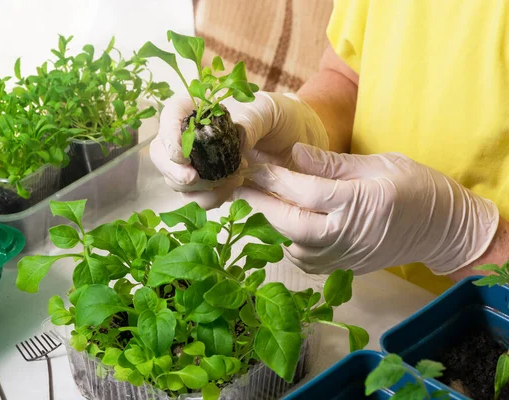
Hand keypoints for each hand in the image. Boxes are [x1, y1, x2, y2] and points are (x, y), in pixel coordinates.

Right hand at [150, 92, 328, 208]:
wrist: (299, 141)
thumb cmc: (282, 116)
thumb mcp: (269, 110)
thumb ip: (249, 122)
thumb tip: (235, 141)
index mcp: (201, 109)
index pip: (170, 116)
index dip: (168, 135)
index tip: (181, 154)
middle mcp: (193, 136)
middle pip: (162, 154)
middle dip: (173, 170)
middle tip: (192, 178)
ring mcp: (200, 163)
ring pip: (176, 181)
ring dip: (197, 188)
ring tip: (232, 180)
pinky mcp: (212, 186)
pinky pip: (198, 198)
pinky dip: (210, 199)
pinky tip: (234, 188)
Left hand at [234, 143, 499, 274]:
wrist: (443, 230)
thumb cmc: (416, 188)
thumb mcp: (379, 164)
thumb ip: (332, 164)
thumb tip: (294, 154)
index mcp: (360, 202)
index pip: (305, 191)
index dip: (274, 177)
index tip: (250, 162)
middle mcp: (349, 234)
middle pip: (291, 222)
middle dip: (260, 202)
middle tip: (236, 184)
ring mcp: (345, 255)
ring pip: (294, 245)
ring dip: (270, 223)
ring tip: (253, 200)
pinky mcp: (344, 267)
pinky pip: (306, 260)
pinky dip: (288, 243)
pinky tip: (281, 225)